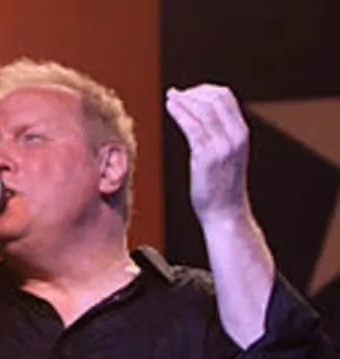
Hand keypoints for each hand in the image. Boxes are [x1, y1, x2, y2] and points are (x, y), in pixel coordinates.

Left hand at [165, 84, 250, 225]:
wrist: (225, 214)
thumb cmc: (222, 188)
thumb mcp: (226, 156)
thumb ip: (220, 137)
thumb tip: (202, 121)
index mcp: (241, 133)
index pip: (226, 98)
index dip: (205, 90)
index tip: (189, 93)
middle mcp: (234, 136)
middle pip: (214, 99)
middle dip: (193, 93)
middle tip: (176, 94)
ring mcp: (221, 146)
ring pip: (202, 110)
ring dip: (183, 100)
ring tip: (170, 97)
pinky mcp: (206, 156)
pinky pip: (191, 126)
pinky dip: (179, 112)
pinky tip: (170, 107)